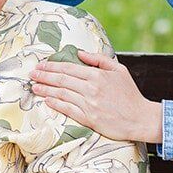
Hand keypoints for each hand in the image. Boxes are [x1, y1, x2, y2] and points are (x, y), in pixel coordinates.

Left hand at [30, 50, 162, 142]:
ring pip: (62, 94)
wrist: (140, 118)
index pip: (69, 68)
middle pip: (61, 80)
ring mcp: (89, 104)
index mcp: (97, 75)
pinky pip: (68, 110)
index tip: (41, 65)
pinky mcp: (89, 118)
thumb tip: (80, 53)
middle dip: (44, 76)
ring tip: (34, 86)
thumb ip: (98, 59)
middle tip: (32, 74)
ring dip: (46, 90)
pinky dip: (56, 104)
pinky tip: (47, 100)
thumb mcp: (118, 70)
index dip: (52, 66)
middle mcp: (91, 89)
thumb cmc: (130, 94)